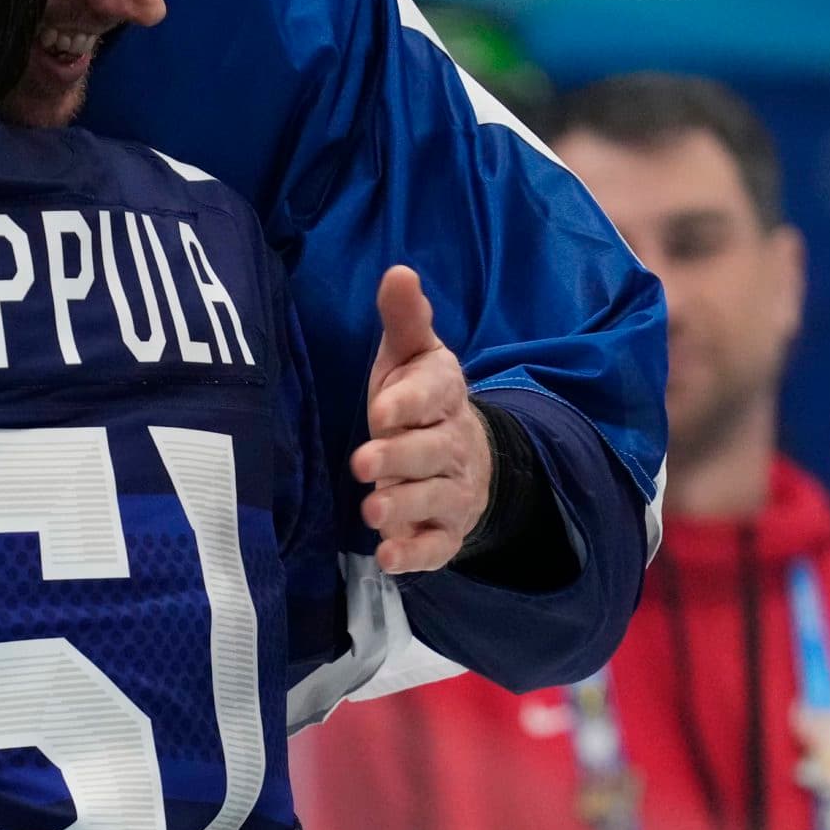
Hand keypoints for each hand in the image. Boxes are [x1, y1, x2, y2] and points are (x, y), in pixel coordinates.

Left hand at [349, 266, 492, 573]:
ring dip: (403, 508)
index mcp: (444, 395)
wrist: (465, 456)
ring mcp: (452, 491)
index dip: (409, 403)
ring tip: (372, 511)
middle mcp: (453, 444)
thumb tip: (398, 272)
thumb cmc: (419, 399)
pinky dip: (414, 555)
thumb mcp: (411, 357)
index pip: (433, 396)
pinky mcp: (445, 531)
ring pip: (432, 501)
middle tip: (364, 462)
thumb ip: (405, 319)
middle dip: (400, 458)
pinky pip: (436, 547)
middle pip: (430, 453)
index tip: (381, 409)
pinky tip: (388, 557)